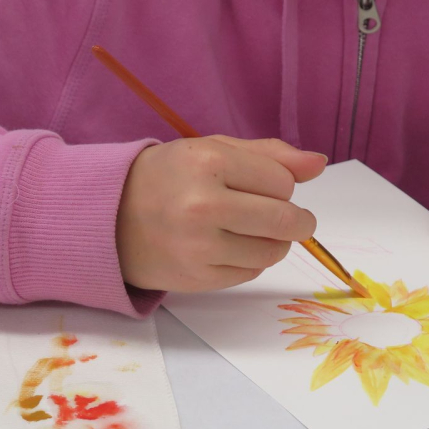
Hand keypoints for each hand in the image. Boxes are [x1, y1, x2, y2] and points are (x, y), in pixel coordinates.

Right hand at [116, 136, 326, 291]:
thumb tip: (319, 164)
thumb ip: (271, 155)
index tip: (267, 185)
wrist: (109, 217)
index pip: (283, 182)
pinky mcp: (197, 278)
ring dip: (274, 242)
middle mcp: (203, 205)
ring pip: (273, 251)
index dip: (282, 184)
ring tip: (252, 230)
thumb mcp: (214, 150)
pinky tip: (229, 246)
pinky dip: (250, 261)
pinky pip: (250, 273)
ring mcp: (198, 247)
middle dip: (297, 220)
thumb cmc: (170, 177)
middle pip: (286, 220)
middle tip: (289, 218)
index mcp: (208, 162)